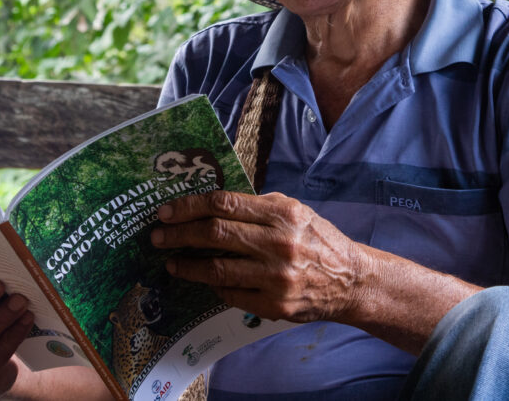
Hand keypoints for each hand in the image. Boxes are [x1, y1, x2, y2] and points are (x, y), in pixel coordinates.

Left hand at [150, 191, 367, 322]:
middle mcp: (279, 244)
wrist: (351, 281)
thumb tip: (212, 204)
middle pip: (215, 234)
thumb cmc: (319, 241)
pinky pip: (230, 294)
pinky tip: (204, 280)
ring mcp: (276, 277)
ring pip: (217, 269)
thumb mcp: (296, 212)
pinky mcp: (274, 305)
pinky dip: (213, 286)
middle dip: (179, 234)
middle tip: (157, 235)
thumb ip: (259, 207)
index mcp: (283, 214)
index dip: (189, 206)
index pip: (224, 204)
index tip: (166, 211)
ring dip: (186, 266)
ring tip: (171, 263)